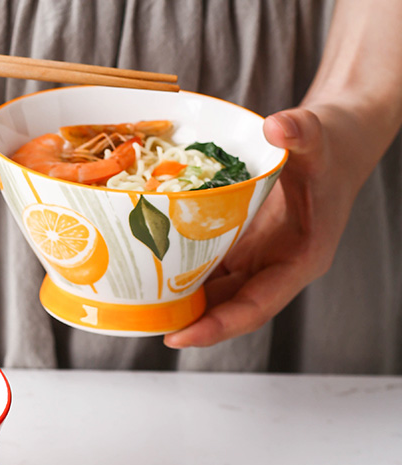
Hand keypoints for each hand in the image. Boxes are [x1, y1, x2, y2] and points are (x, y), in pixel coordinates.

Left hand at [163, 105, 355, 348]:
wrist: (329, 146)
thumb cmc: (329, 150)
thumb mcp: (319, 139)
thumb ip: (302, 133)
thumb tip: (278, 126)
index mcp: (299, 262)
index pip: (255, 308)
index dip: (218, 327)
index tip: (181, 337)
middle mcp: (273, 271)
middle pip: (226, 310)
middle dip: (187, 323)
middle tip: (144, 324)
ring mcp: (253, 263)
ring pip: (212, 294)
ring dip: (177, 303)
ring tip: (135, 306)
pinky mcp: (236, 250)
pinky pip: (204, 270)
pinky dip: (177, 274)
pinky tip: (145, 272)